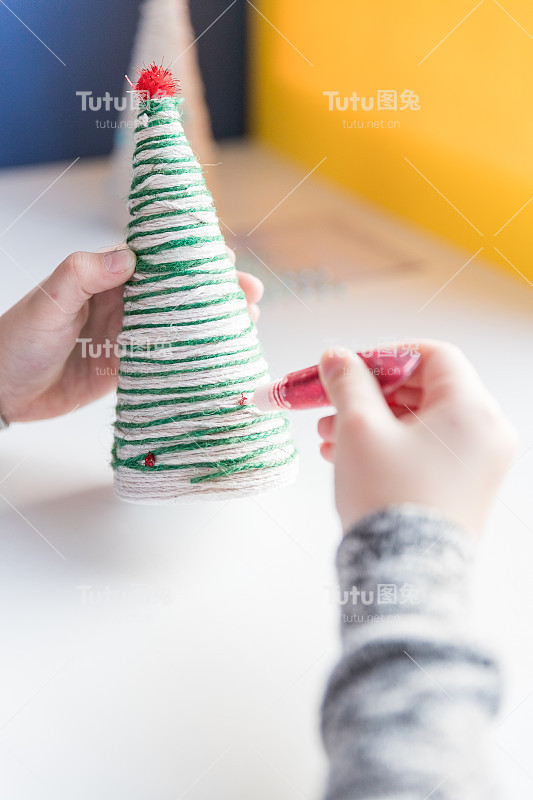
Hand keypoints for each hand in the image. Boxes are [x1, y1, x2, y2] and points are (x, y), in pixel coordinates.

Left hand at [0, 246, 262, 422]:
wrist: (1, 390)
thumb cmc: (17, 339)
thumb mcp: (48, 301)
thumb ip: (84, 274)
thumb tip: (130, 256)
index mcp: (106, 280)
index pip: (157, 262)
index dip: (192, 259)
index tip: (224, 258)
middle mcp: (122, 306)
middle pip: (178, 294)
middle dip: (215, 293)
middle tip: (251, 295)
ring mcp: (127, 338)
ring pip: (179, 326)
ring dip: (212, 324)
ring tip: (247, 324)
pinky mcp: (126, 369)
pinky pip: (166, 360)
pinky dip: (194, 358)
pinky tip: (218, 356)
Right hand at [318, 342, 516, 537]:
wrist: (404, 573)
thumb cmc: (388, 498)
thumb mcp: (360, 428)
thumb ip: (348, 383)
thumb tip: (337, 358)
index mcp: (473, 411)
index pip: (434, 356)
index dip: (387, 356)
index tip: (350, 366)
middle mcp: (486, 435)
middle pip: (425, 390)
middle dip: (371, 394)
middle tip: (331, 400)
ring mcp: (477, 465)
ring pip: (420, 423)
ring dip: (372, 421)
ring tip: (327, 434)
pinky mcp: (461, 489)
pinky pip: (424, 451)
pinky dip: (387, 445)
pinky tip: (344, 454)